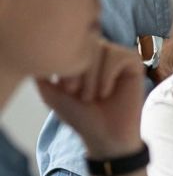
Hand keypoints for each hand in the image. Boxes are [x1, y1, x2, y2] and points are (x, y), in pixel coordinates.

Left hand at [36, 41, 144, 157]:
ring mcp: (117, 56)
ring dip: (92, 76)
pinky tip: (106, 92)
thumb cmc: (80, 115)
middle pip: (85, 42)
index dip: (65, 63)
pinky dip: (108, 75)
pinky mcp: (134, 64)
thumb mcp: (51, 93)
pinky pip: (119, 56)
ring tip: (92, 96)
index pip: (69, 41)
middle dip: (78, 70)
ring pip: (102, 49)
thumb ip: (40, 73)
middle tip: (79, 95)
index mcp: (80, 55)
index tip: (66, 90)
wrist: (104, 134)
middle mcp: (99, 52)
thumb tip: (33, 53)